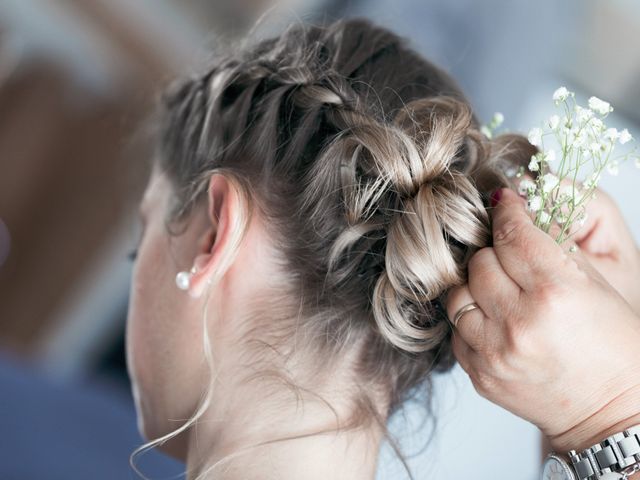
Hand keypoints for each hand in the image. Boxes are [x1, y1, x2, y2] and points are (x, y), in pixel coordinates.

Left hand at [445, 187, 639, 452]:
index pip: (512, 233)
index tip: (506, 204)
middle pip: (480, 261)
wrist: (610, 413)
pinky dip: (472, 320)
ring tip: (503, 293)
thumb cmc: (615, 347)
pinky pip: (457, 330)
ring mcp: (494, 352)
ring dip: (478, 287)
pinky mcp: (479, 373)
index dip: (508, 212)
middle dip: (495, 253)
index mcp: (556, 292)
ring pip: (459, 294)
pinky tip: (497, 322)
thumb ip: (553, 242)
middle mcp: (519, 322)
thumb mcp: (599, 283)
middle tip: (512, 258)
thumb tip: (516, 208)